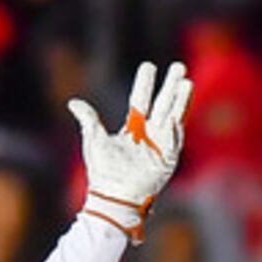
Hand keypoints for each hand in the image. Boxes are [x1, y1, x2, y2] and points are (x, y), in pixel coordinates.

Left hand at [71, 60, 192, 242]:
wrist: (112, 195)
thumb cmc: (103, 171)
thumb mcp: (94, 139)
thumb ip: (89, 119)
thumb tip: (74, 102)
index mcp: (133, 128)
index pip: (141, 100)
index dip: (145, 84)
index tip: (149, 66)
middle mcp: (149, 134)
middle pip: (163, 105)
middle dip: (172, 86)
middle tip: (180, 67)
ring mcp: (160, 146)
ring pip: (174, 118)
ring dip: (181, 101)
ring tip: (187, 82)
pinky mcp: (167, 161)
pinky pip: (174, 142)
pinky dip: (176, 130)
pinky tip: (177, 116)